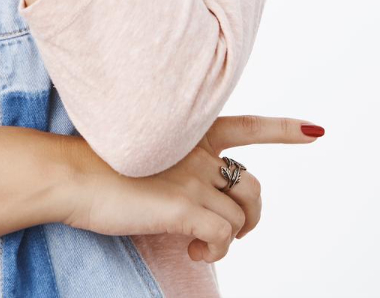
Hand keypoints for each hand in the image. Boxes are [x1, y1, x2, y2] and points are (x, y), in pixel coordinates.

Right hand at [56, 115, 318, 263]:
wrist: (64, 173)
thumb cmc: (88, 166)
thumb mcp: (136, 151)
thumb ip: (167, 163)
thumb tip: (181, 196)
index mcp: (186, 132)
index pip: (246, 126)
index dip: (283, 131)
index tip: (315, 131)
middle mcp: (196, 150)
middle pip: (251, 185)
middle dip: (251, 214)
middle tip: (232, 230)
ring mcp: (192, 177)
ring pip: (242, 214)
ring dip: (232, 235)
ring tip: (205, 243)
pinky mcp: (185, 206)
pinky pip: (224, 237)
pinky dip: (215, 251)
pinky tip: (192, 251)